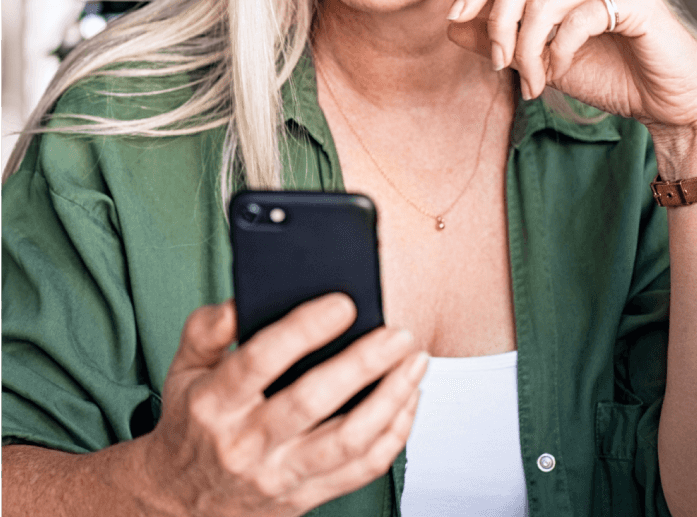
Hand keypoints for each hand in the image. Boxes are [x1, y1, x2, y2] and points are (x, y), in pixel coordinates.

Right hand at [140, 296, 426, 516]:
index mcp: (215, 403)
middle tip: (398, 333)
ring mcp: (278, 476)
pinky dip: (395, 434)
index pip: (260, 360)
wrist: (179, 503)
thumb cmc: (193, 422)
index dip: (304, 330)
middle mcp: (246, 444)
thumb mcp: (184, 369)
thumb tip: (241, 300)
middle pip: (312, 401)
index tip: (344, 303)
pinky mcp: (305, 498)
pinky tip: (408, 399)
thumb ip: (207, 329)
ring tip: (416, 361)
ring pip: (347, 441)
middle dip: (363, 363)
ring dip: (391, 398)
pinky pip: (361, 469)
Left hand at [446, 0, 696, 133]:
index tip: (455, 18)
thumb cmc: (612, 77)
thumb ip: (502, 40)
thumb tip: (453, 23)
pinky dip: (560, 50)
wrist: (668, 105)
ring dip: (529, 49)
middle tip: (500, 64)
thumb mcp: (543, 60)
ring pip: (545, 0)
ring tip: (535, 82)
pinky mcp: (639, 1)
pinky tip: (560, 72)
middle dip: (499, 23)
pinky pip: (580, 17)